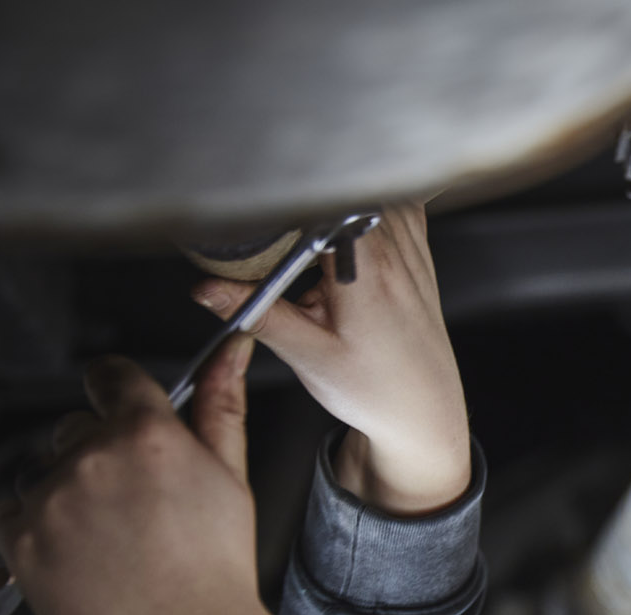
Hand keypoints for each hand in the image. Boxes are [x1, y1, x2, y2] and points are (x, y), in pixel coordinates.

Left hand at [0, 342, 301, 614]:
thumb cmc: (217, 570)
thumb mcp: (231, 478)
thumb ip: (221, 405)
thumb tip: (231, 348)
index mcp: (147, 434)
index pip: (110, 376)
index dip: (118, 391)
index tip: (122, 408)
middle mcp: (91, 458)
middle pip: (76, 426)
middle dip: (101, 452)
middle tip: (138, 504)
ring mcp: (49, 500)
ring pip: (44, 470)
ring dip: (68, 490)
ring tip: (112, 538)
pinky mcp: (19, 542)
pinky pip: (15, 511)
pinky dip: (41, 526)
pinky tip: (85, 555)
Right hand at [191, 201, 471, 515]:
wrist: (423, 410)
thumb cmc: (374, 389)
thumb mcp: (307, 355)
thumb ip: (258, 315)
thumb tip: (207, 288)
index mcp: (366, 269)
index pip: (323, 199)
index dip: (286, 192)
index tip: (258, 205)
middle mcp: (395, 249)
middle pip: (341, 188)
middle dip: (301, 198)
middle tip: (276, 230)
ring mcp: (411, 246)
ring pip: (366, 190)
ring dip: (333, 200)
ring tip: (309, 238)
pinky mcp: (418, 251)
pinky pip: (393, 203)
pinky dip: (365, 206)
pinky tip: (345, 232)